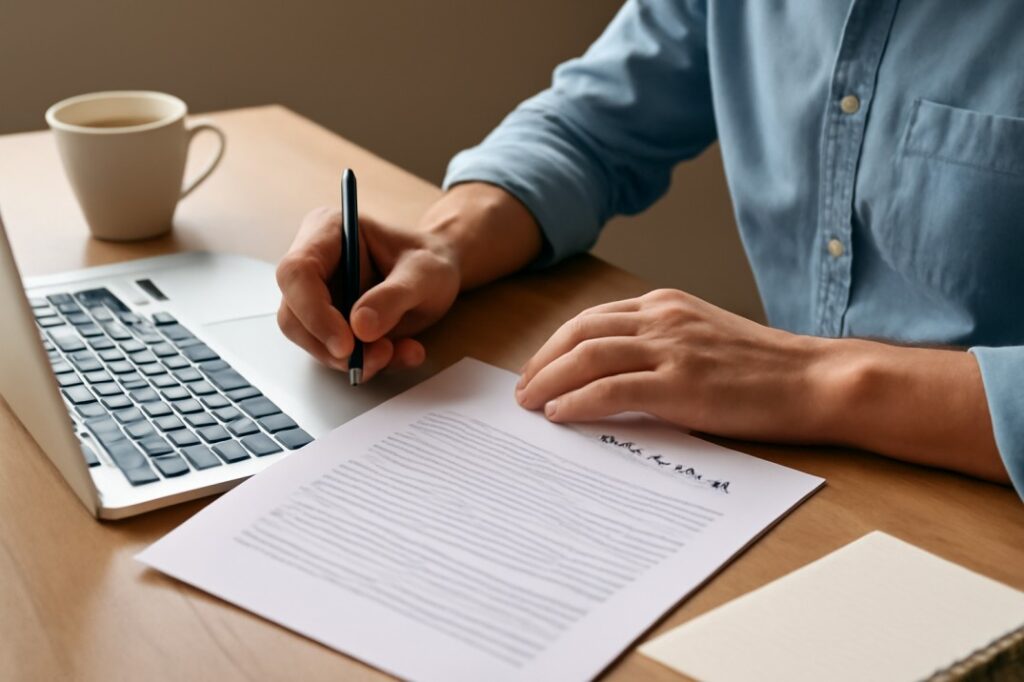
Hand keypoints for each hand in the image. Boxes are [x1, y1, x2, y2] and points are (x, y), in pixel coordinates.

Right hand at [276, 183, 542, 380]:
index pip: (297, 272)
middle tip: (379, 357)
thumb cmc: (430, 261)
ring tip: (395, 352)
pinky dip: (364, 362)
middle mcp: (313, 262)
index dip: (314, 312)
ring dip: (352, 359)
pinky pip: (332, 352)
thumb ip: (394, 297)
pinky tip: (399, 352)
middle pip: (294, 314)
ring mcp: (316, 295)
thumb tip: (360, 327)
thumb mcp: (425, 274)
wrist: (439, 276)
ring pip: (310, 340)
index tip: (347, 344)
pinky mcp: (327, 323)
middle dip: (334, 345)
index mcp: (328, 231)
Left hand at [515, 288, 826, 441]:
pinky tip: (560, 415)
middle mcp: (662, 318)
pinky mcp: (681, 384)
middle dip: (542, 361)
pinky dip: (578, 401)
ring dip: (549, 380)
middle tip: (522, 390)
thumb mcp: (705, 339)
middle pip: (580, 331)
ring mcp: (671, 349)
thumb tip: (613, 376)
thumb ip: (661, 346)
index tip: (539, 368)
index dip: (556, 344)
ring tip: (530, 404)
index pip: (592, 318)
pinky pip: (611, 388)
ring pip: (587, 355)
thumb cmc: (764, 368)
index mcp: (666, 304)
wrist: (814, 379)